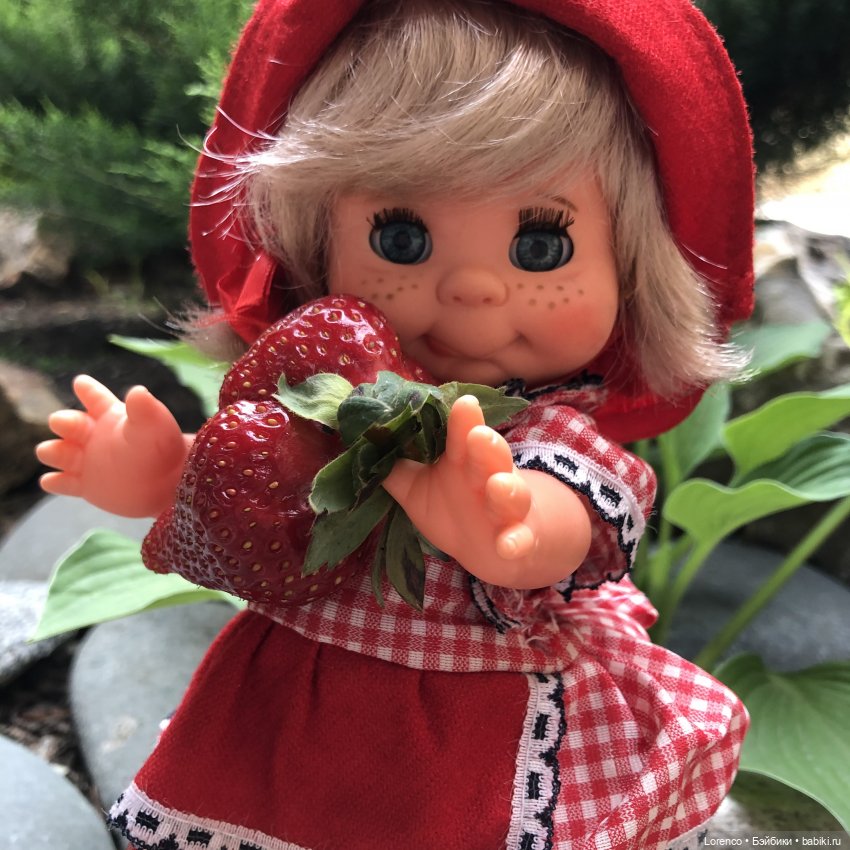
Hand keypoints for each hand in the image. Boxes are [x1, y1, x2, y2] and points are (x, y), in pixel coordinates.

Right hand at [36, 375, 189, 517]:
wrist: (171, 485)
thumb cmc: (163, 449)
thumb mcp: (154, 425)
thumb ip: (144, 409)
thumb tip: (138, 391)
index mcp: (111, 417)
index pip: (94, 398)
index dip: (87, 389)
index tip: (81, 382)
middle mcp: (95, 436)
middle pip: (70, 424)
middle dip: (63, 422)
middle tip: (61, 422)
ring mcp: (88, 461)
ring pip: (60, 453)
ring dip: (52, 451)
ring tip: (49, 451)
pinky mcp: (87, 486)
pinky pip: (64, 483)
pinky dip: (55, 482)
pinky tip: (49, 481)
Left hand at [383, 396, 590, 587]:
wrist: (488, 547)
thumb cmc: (450, 506)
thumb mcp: (415, 488)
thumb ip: (392, 468)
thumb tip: (360, 442)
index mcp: (462, 460)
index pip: (462, 434)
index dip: (463, 420)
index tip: (463, 403)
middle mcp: (487, 477)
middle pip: (491, 456)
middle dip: (487, 445)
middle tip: (479, 435)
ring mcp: (505, 509)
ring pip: (511, 495)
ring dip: (506, 490)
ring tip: (498, 486)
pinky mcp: (516, 538)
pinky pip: (519, 540)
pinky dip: (516, 543)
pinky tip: (508, 546)